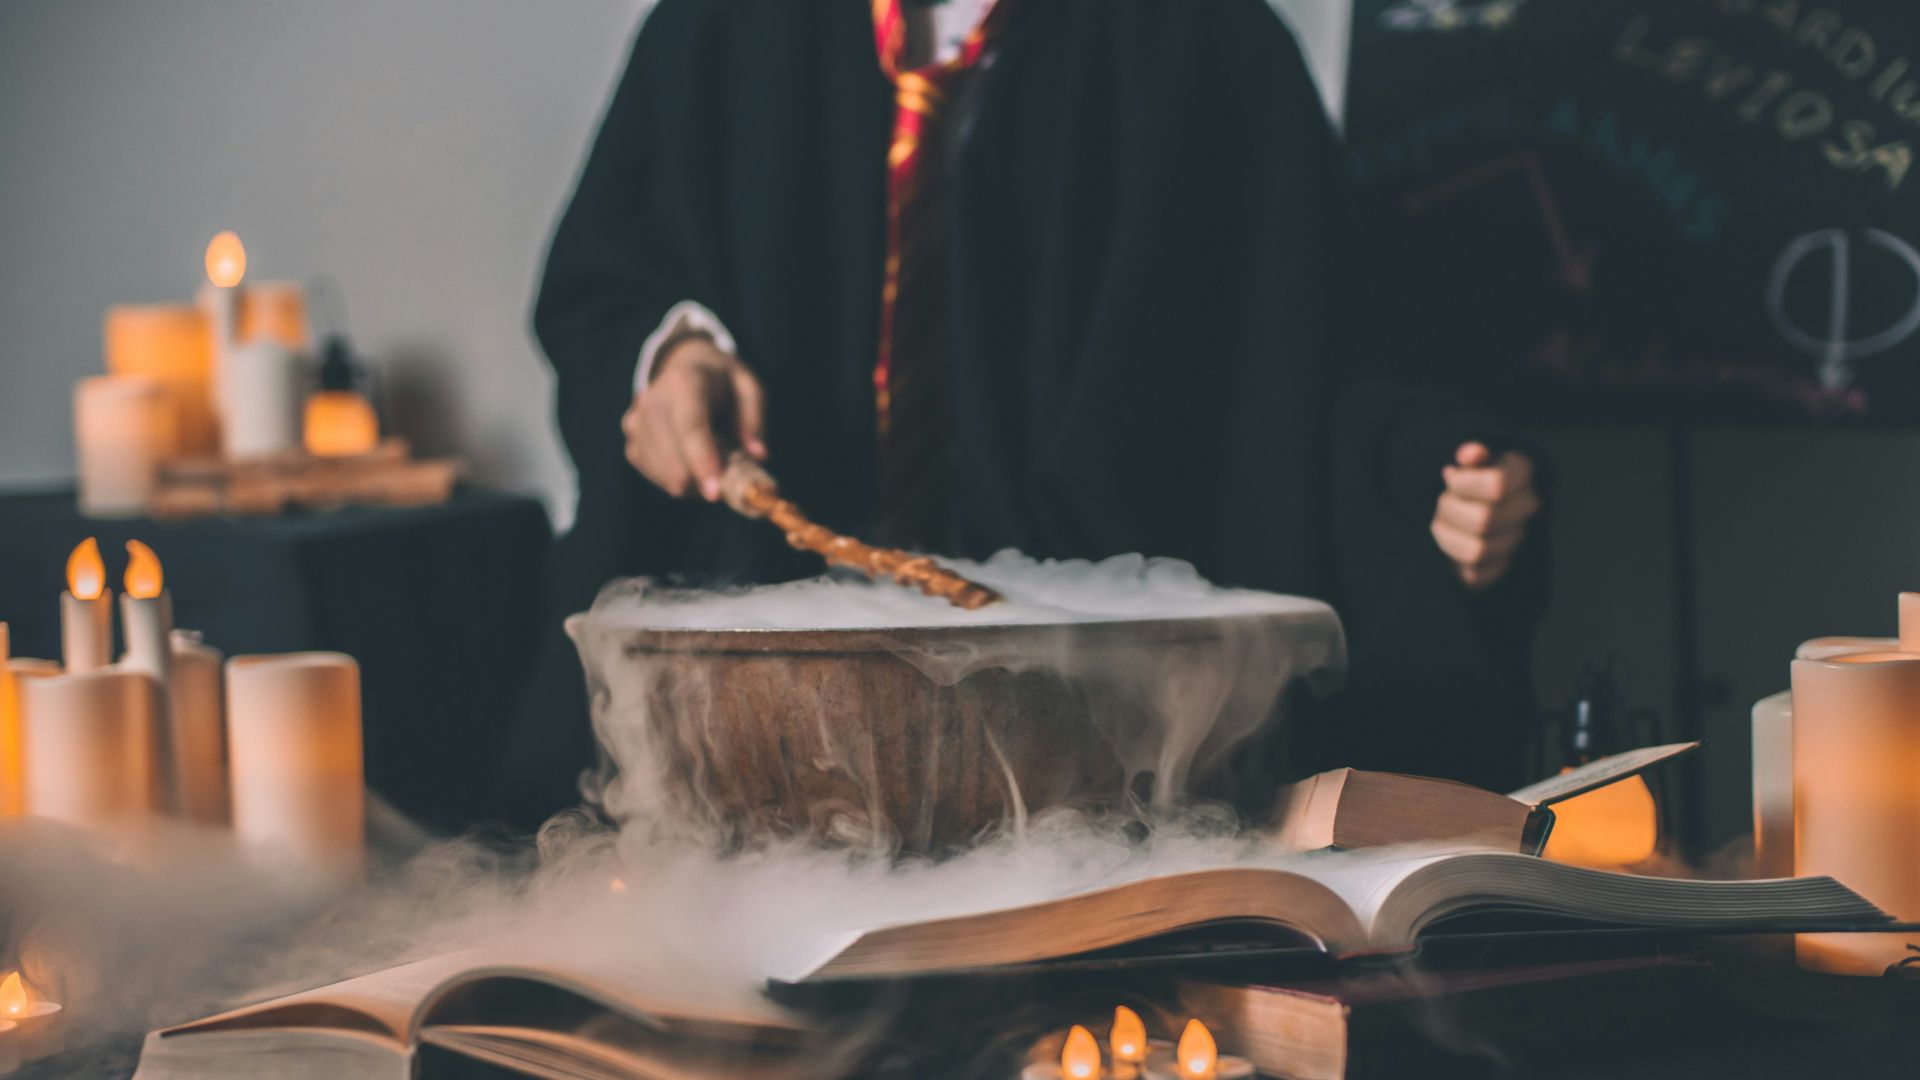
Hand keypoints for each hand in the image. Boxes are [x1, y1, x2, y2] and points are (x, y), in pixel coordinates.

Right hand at [620, 337, 766, 500]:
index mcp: (685, 381)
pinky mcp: (631, 442)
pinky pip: (655, 476)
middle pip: (673, 458)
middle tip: (731, 476)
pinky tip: (692, 462)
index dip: (701, 461)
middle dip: (704, 479)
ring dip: (694, 481)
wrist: (684, 367)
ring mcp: (636, 423)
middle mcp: (653, 401)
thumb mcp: (748, 387)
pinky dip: (678, 479)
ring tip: (712, 459)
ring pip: (665, 474)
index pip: (690, 426)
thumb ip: (755, 419)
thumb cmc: (722, 382)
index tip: (715, 494)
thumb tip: (759, 456)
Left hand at [1431, 442, 1539, 589]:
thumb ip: (1471, 454)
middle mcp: (1528, 506)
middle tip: (1442, 501)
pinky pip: (1473, 574)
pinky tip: (1451, 540)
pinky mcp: (1501, 567)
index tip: (1449, 477)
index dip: (1463, 484)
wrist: (1479, 507)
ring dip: (1448, 535)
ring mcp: (1517, 539)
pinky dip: (1452, 558)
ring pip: (1477, 551)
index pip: (1497, 486)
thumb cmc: (1471, 478)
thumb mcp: (1471, 459)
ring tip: (1442, 521)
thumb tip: (1469, 454)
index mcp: (1522, 472)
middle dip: (1450, 510)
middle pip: (1483, 520)